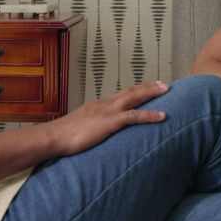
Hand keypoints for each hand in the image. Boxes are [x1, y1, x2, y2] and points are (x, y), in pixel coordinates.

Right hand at [45, 80, 169, 155]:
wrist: (54, 137)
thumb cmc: (62, 137)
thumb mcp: (79, 128)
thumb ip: (90, 128)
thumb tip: (93, 134)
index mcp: (97, 106)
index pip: (120, 95)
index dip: (134, 91)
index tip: (145, 88)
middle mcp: (104, 104)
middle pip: (130, 91)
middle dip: (147, 86)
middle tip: (162, 83)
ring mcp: (107, 111)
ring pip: (134, 97)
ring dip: (152, 92)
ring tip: (166, 89)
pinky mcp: (110, 122)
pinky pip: (135, 116)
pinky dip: (150, 115)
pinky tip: (162, 116)